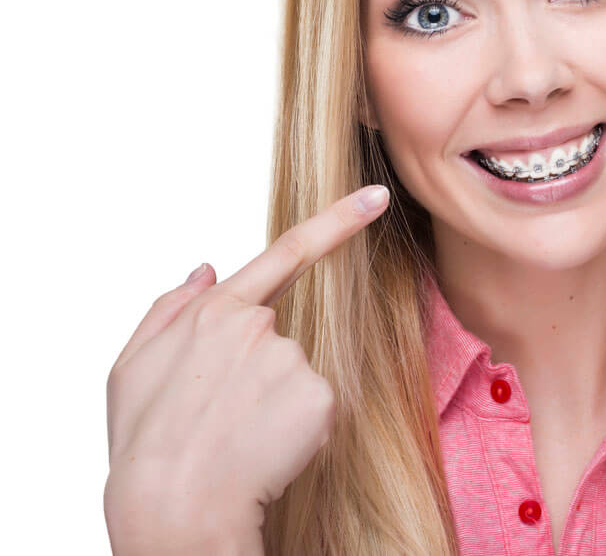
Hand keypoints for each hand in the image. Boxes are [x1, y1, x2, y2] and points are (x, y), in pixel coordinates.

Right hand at [103, 185, 390, 553]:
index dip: (338, 220)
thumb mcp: (131, 368)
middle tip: (218, 416)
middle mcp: (260, 328)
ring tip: (234, 436)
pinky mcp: (319, 396)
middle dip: (257, 373)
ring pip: (295, 377)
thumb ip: (170, 309)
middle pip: (278, 340)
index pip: (287, 252)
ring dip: (273, 403)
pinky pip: (314, 407)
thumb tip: (208, 269)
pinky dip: (296, 428)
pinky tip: (263, 448)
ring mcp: (292, 361)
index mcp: (216, 313)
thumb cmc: (147, 442)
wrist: (176, 506)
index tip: (377, 196)